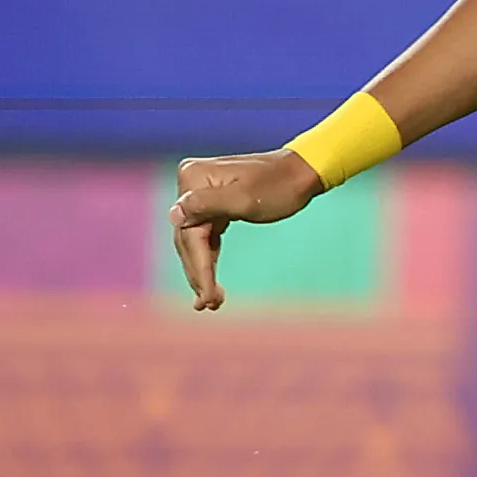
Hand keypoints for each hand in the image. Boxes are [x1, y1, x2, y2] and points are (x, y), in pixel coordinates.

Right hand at [170, 150, 324, 311]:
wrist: (303, 171)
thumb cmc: (281, 185)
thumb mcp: (246, 199)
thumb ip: (208, 205)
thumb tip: (173, 215)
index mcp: (193, 178)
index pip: (190, 233)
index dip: (199, 268)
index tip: (207, 298)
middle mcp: (191, 182)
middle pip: (189, 238)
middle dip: (199, 273)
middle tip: (209, 305)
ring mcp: (201, 192)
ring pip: (196, 239)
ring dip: (203, 270)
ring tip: (212, 301)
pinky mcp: (214, 201)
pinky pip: (206, 233)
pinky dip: (210, 256)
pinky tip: (212, 281)